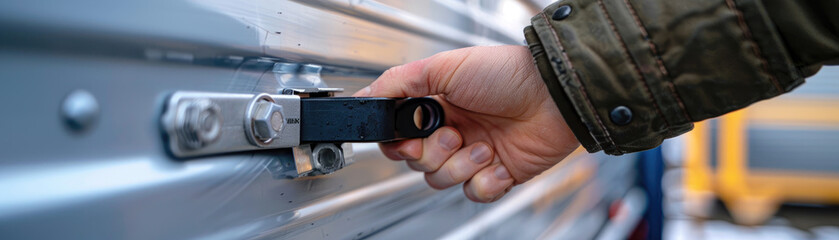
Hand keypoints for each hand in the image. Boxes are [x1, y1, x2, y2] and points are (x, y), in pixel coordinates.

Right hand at [354, 46, 579, 201]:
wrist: (554, 95)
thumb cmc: (507, 74)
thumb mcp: (444, 67)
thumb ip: (400, 82)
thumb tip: (367, 94)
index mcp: (436, 107)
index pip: (400, 137)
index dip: (400, 145)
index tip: (410, 139)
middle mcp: (452, 130)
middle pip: (418, 163)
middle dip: (433, 153)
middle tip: (454, 134)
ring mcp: (473, 153)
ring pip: (442, 181)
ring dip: (461, 166)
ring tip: (483, 146)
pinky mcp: (496, 173)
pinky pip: (474, 193)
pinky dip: (485, 182)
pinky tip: (497, 163)